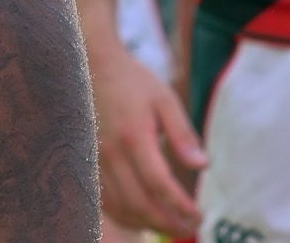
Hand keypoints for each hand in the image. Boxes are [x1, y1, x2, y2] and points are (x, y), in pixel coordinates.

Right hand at [89, 35, 204, 235]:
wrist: (90, 64)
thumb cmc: (131, 81)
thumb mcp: (165, 100)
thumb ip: (184, 135)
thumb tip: (203, 166)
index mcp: (134, 136)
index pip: (159, 184)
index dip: (181, 207)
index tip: (199, 215)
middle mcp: (111, 152)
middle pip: (139, 203)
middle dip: (167, 223)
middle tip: (188, 229)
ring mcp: (95, 158)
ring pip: (119, 206)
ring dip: (146, 223)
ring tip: (170, 225)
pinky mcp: (86, 160)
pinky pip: (103, 198)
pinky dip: (123, 214)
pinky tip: (141, 215)